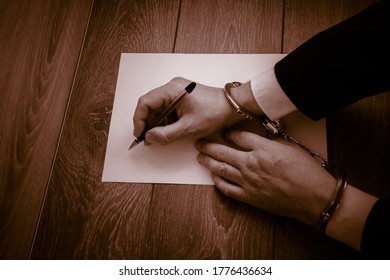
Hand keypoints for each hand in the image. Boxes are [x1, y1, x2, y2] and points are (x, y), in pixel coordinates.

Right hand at [133, 77, 242, 144]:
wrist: (232, 107)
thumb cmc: (215, 112)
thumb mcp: (189, 127)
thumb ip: (166, 134)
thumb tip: (149, 137)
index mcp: (172, 90)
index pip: (146, 102)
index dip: (139, 119)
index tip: (140, 133)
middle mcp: (172, 87)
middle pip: (150, 105)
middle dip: (147, 123)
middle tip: (146, 139)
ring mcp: (177, 92)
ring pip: (158, 108)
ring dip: (155, 123)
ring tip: (155, 138)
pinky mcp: (182, 98)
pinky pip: (167, 108)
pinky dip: (164, 121)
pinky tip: (165, 132)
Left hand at [195, 130, 336, 224]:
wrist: (313, 197)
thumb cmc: (306, 172)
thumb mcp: (290, 147)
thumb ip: (271, 141)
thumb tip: (261, 136)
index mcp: (262, 149)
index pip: (238, 136)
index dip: (228, 133)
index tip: (224, 133)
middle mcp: (251, 163)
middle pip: (223, 151)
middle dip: (208, 145)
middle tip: (199, 142)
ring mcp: (248, 181)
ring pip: (221, 169)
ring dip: (208, 161)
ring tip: (200, 156)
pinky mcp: (249, 197)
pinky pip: (228, 189)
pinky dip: (218, 182)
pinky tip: (213, 177)